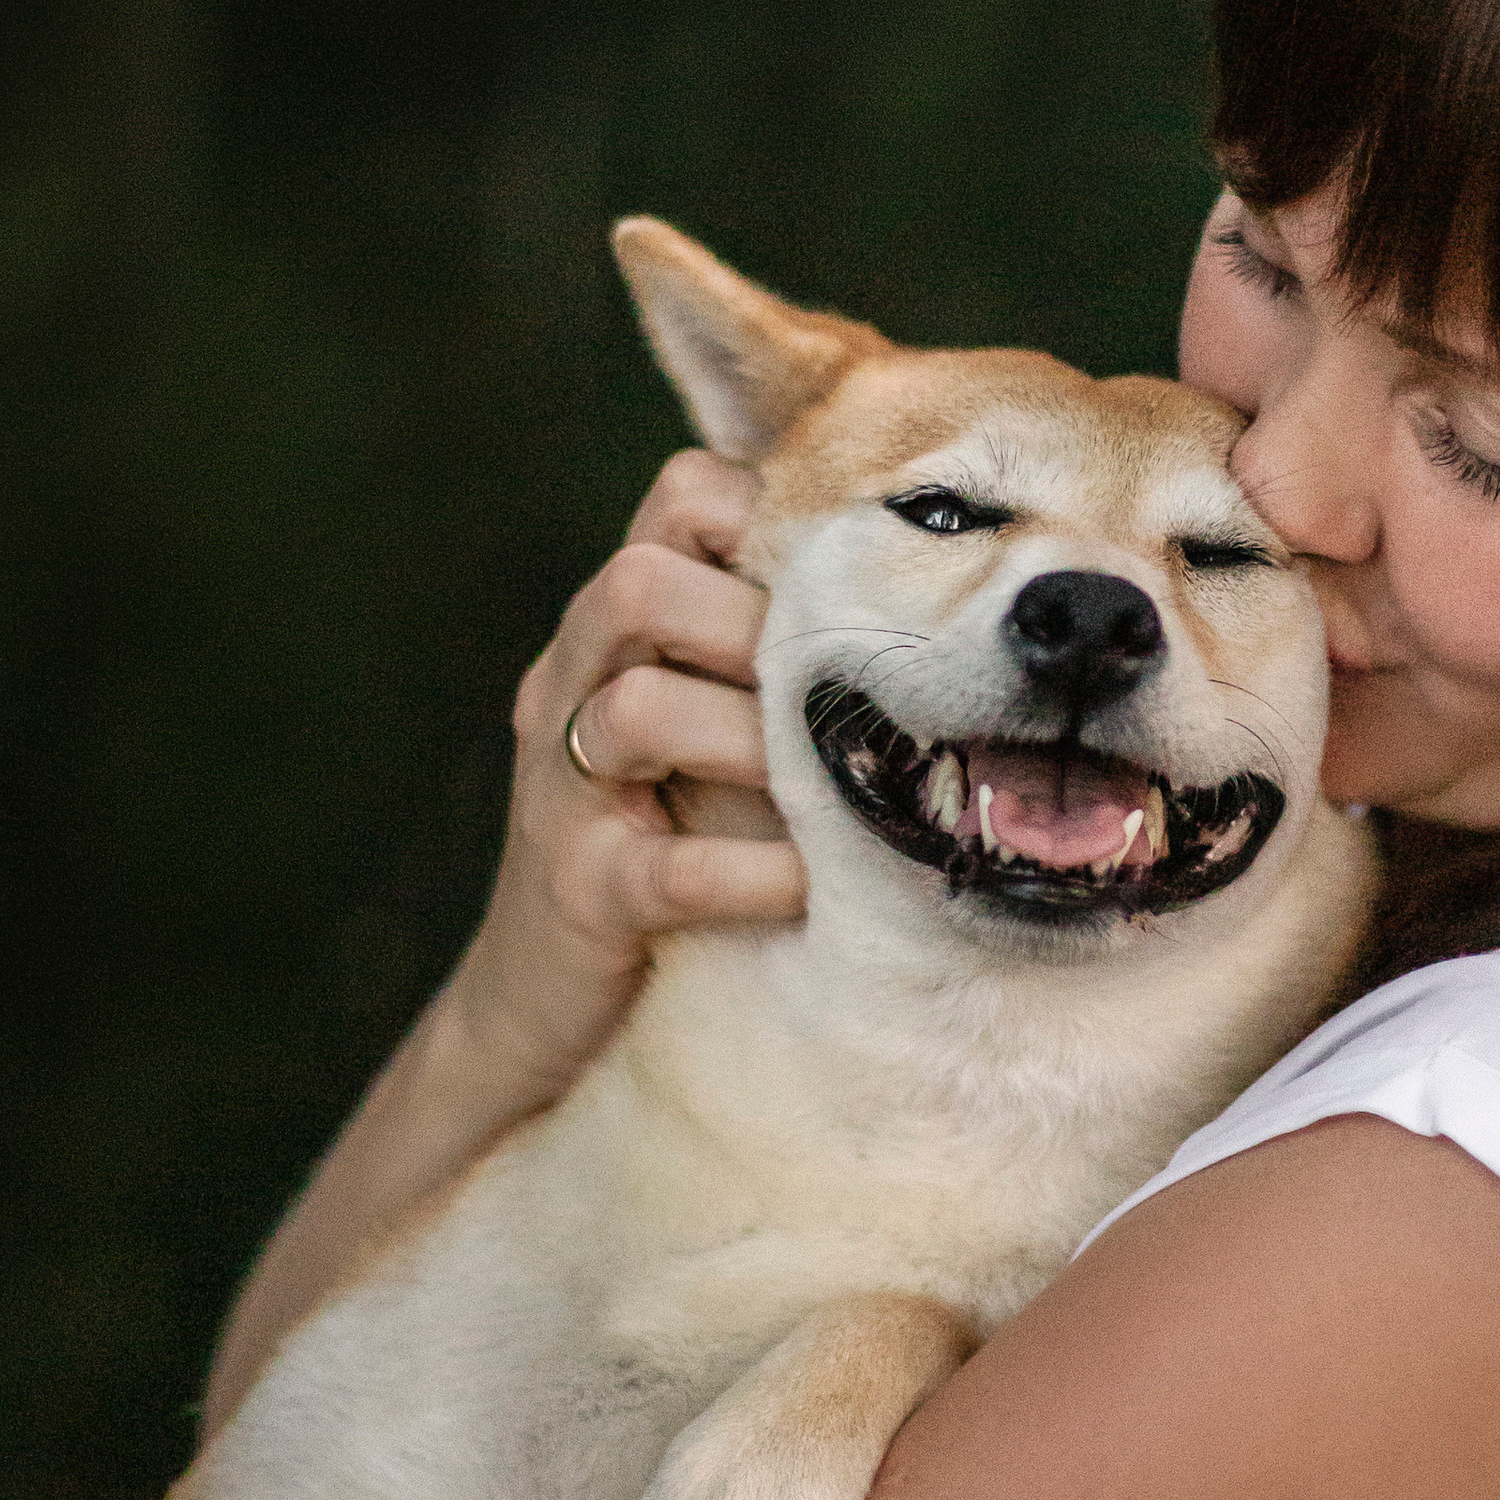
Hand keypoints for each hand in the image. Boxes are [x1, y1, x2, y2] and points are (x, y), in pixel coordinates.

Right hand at [448, 450, 805, 1112]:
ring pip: (636, 710)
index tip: (850, 582)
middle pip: (640, 582)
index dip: (769, 516)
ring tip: (821, 788)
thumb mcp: (719, 726)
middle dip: (753, 627)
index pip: (681, 496)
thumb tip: (952, 600)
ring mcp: (563, 788)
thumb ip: (783, 656)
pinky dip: (752, 871)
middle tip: (835, 694)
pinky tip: (808, 882)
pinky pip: (665, 867)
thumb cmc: (671, 840)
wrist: (546, 1002)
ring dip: (748, 740)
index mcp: (616, 627)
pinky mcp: (578, 892)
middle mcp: (572, 682)